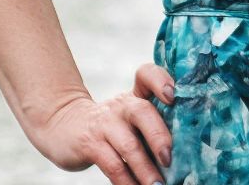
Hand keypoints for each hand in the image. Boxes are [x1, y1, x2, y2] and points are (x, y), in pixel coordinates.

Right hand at [32, 64, 175, 183]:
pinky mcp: (89, 144)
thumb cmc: (110, 126)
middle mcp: (122, 106)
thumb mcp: (129, 116)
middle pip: (143, 112)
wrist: (63, 125)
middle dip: (159, 137)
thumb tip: (185, 156)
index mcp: (135, 96)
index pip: (146, 75)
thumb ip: (153, 125)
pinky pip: (112, 165)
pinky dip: (127, 182)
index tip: (173, 96)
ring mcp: (105, 124)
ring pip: (129, 146)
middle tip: (170, 159)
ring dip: (146, 169)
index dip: (160, 81)